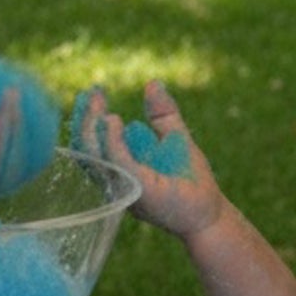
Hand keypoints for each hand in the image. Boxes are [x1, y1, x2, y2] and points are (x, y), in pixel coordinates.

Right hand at [74, 81, 225, 236]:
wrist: (210, 213)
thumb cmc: (191, 180)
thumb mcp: (174, 137)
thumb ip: (162, 113)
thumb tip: (152, 83)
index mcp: (119, 169)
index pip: (91, 144)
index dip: (87, 118)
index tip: (93, 92)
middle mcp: (115, 180)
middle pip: (86, 150)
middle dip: (84, 119)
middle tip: (92, 93)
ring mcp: (124, 187)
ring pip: (95, 157)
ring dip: (93, 128)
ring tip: (99, 104)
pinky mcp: (138, 190)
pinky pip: (118, 163)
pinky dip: (112, 140)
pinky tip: (114, 120)